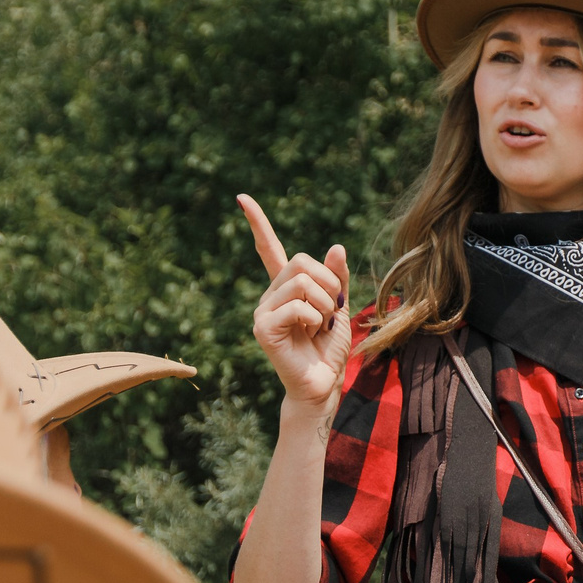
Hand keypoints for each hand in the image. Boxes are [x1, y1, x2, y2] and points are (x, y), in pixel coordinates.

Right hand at [240, 195, 351, 414]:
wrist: (324, 384)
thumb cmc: (329, 349)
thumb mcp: (340, 307)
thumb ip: (337, 278)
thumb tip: (336, 246)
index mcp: (286, 288)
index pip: (269, 249)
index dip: (258, 224)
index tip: (242, 198)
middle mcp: (269, 296)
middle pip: (301, 261)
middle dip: (329, 284)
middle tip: (331, 311)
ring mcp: (262, 311)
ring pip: (302, 282)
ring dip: (325, 305)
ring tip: (320, 326)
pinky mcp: (263, 328)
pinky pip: (298, 306)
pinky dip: (315, 320)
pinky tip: (309, 335)